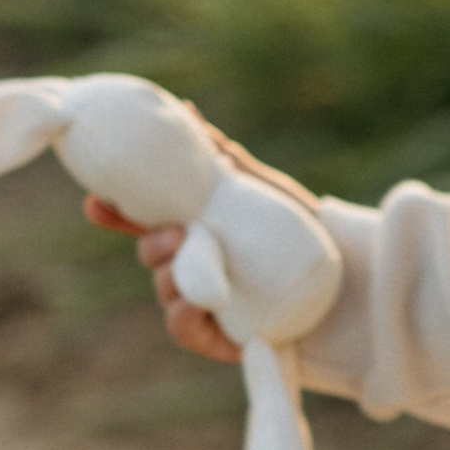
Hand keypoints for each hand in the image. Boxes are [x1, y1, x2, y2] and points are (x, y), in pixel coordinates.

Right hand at [81, 117, 316, 364]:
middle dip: (150, 243)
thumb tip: (187, 111)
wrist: (354, 282)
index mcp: (195, 232)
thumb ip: (226, 159)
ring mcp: (204, 302)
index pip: (144, 222)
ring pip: (164, 289)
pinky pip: (185, 329)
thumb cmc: (309, 234)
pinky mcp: (219, 338)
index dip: (115, 214)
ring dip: (166, 275)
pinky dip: (183, 314)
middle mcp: (193, 266)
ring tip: (185, 258)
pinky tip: (193, 301)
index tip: (96, 203)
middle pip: (150, 255)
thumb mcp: (265, 191)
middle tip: (171, 233)